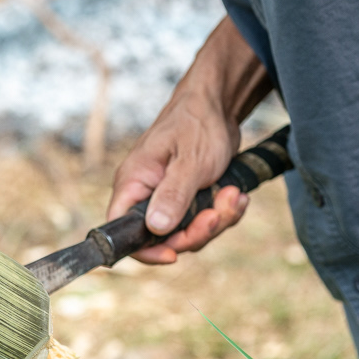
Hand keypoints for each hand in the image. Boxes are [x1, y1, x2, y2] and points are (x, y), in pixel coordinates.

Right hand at [106, 17, 268, 264]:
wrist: (219, 104)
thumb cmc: (197, 123)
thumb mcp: (189, 161)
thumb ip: (172, 196)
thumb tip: (156, 229)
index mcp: (134, 185)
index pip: (122, 231)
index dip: (146, 251)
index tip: (174, 254)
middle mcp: (146, 196)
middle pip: (162, 239)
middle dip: (196, 231)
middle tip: (218, 212)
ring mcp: (168, 199)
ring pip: (187, 232)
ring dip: (216, 220)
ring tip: (233, 195)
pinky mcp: (188, 199)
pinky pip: (203, 221)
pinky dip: (223, 212)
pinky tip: (236, 195)